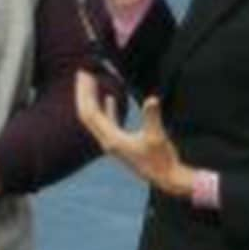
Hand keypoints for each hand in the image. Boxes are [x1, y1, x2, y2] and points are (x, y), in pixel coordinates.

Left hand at [75, 70, 193, 197]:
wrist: (167, 179)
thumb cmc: (162, 159)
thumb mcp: (157, 136)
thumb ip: (152, 117)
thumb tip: (152, 99)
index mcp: (111, 139)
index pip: (90, 112)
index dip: (85, 92)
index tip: (84, 73)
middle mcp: (107, 141)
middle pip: (87, 113)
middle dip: (84, 92)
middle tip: (82, 70)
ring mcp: (112, 142)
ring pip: (96, 117)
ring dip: (92, 98)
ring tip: (91, 79)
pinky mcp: (120, 142)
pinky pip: (108, 122)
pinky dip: (106, 108)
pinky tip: (108, 97)